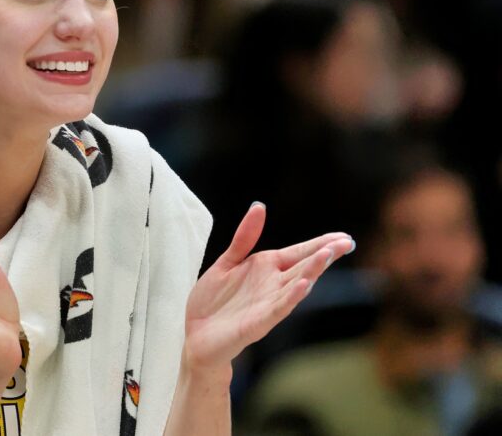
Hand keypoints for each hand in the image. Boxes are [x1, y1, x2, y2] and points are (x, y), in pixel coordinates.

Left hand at [182, 203, 354, 371]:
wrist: (195, 336)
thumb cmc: (212, 302)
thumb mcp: (227, 262)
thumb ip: (245, 238)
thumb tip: (260, 206)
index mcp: (266, 268)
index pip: (299, 252)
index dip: (320, 244)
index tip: (343, 236)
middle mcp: (272, 285)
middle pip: (303, 266)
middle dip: (324, 254)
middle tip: (347, 242)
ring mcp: (268, 304)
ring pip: (295, 285)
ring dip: (311, 271)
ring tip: (327, 255)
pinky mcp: (258, 323)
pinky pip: (278, 308)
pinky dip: (291, 297)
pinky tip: (304, 285)